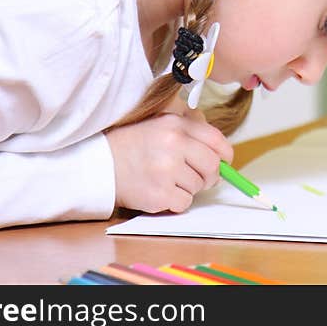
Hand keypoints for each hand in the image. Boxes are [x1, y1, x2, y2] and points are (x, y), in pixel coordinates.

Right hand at [105, 112, 232, 213]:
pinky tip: (161, 191)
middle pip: (212, 166)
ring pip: (199, 186)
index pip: (216, 140)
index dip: (225, 154)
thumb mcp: (160, 122)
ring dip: (189, 187)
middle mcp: (173, 144)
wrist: (100, 164)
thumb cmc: (132, 144)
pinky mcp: (159, 194)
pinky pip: (185, 203)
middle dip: (210, 175)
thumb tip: (220, 147)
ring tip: (169, 179)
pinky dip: (176, 201)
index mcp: (175, 125)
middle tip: (199, 176)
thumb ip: (190, 127)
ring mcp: (166, 170)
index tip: (225, 161)